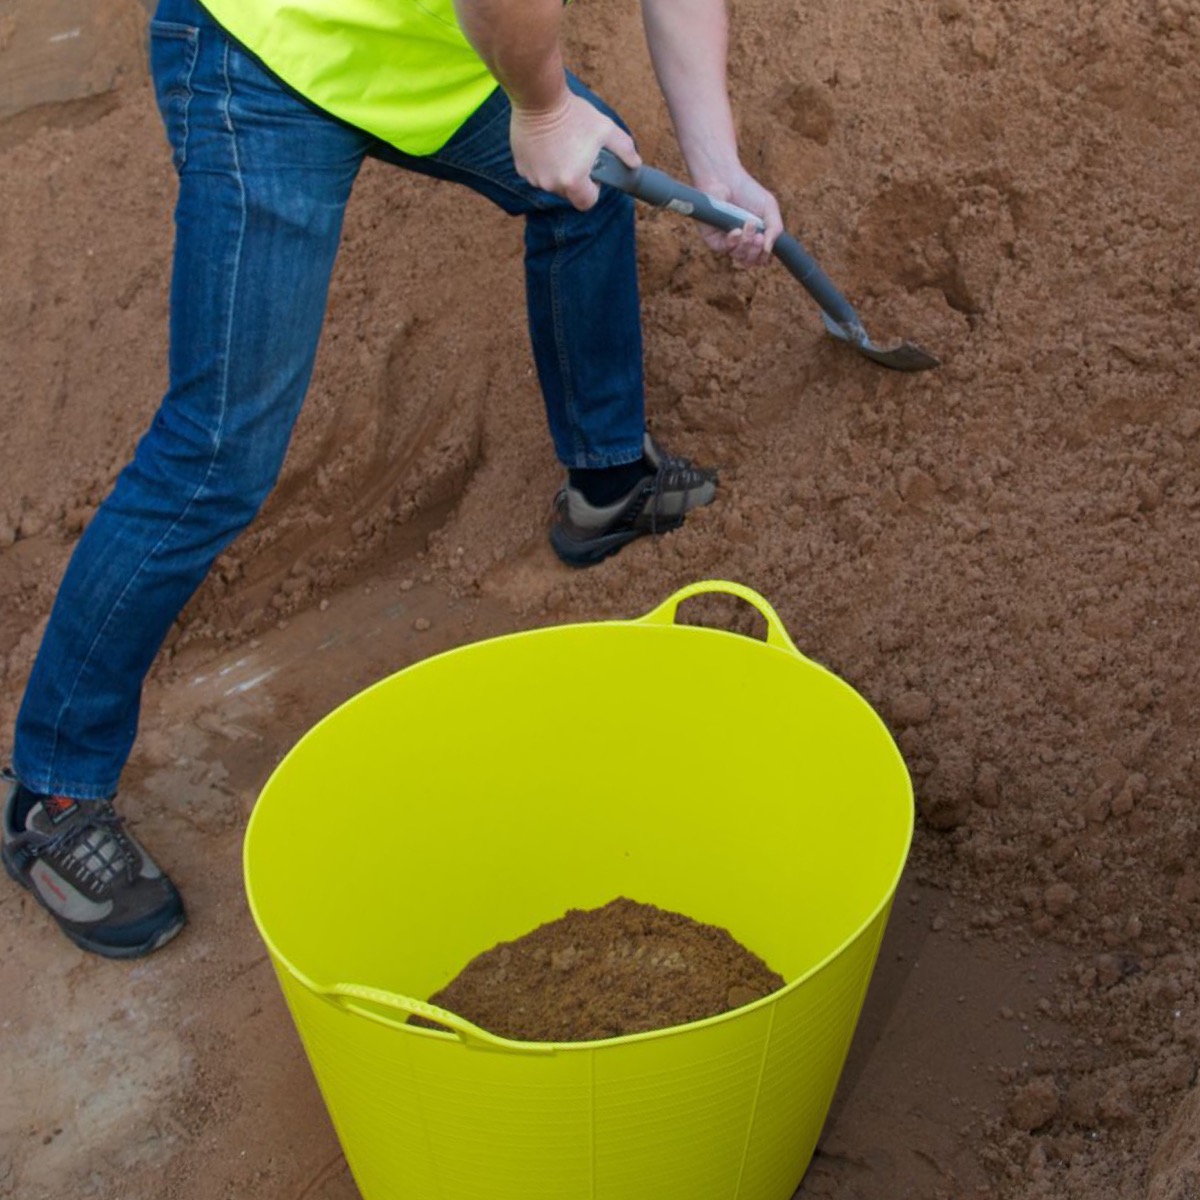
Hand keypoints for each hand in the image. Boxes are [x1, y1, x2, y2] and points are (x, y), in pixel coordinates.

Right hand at [510, 91, 640, 210]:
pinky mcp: (521, 167)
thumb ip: (624, 149)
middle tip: (579, 153)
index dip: (593, 190)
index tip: (594, 173)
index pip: (587, 203)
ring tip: (562, 144)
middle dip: (576, 178)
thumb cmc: (574, 114)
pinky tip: (547, 143)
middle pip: (569, 194)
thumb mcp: (605, 129)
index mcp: (573, 181)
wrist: (538, 97)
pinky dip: (543, 163)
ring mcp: (533, 177)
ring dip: (558, 171)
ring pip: (551, 183)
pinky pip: (536, 173)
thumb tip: (635, 164)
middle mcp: (551, 185)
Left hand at [690, 166, 782, 267]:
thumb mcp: (769, 208)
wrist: (726, 178)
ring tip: (749, 223)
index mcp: (754, 238)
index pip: (759, 259)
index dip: (763, 256)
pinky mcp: (713, 239)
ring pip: (738, 256)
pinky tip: (736, 230)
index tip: (765, 239)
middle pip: (749, 261)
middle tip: (758, 236)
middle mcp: (740, 243)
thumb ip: (775, 229)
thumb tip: (768, 250)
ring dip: (747, 241)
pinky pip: (724, 249)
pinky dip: (733, 241)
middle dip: (756, 250)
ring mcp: (726, 242)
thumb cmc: (748, 192)